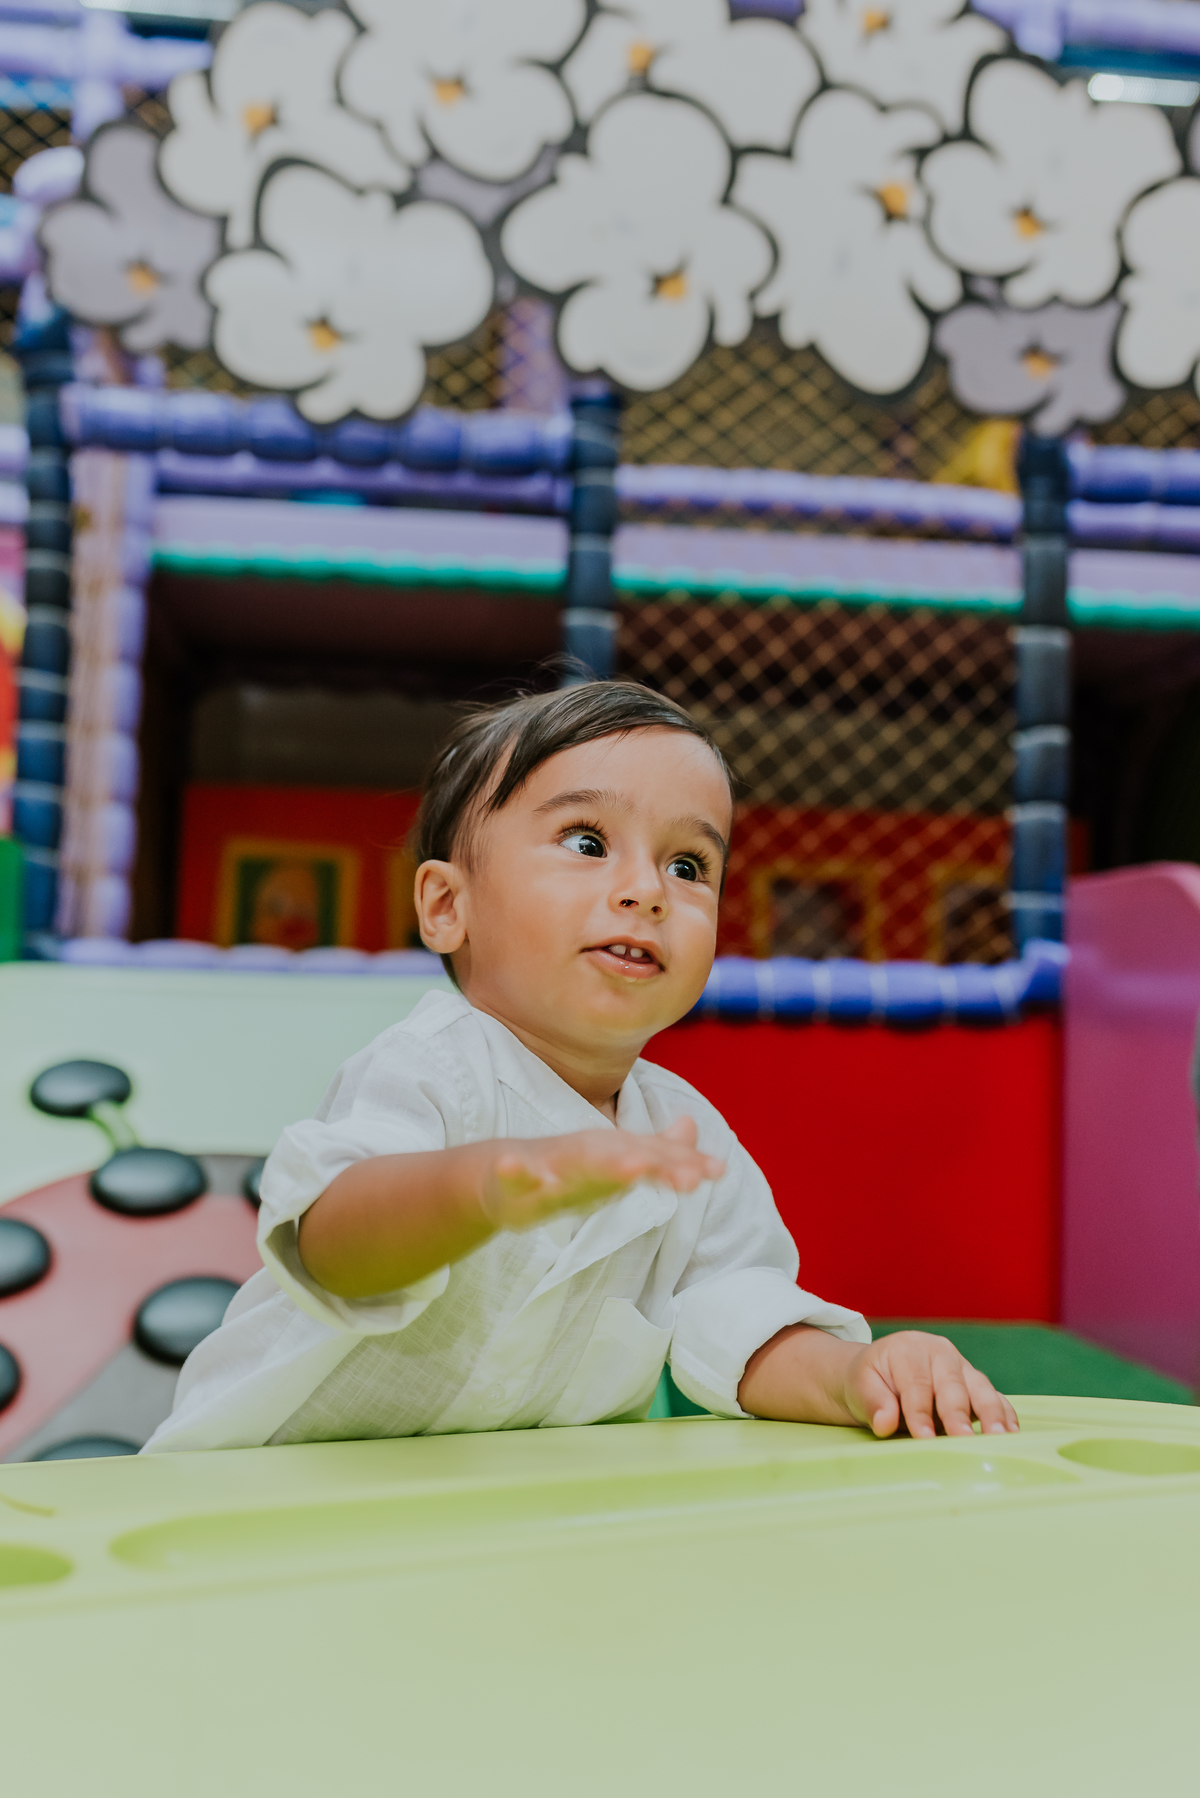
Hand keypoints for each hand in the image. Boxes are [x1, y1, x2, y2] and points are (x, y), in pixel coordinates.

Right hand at [480, 1116, 724, 1232]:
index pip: (652, 1157)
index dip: (683, 1163)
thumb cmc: (563, 1168)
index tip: (718, 1172)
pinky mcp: (513, 1179)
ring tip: (634, 1167)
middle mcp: (585, 1155)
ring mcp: (548, 1166)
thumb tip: (693, 1127)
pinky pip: (514, 1174)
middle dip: (657, 1166)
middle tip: (690, 1178)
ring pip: (576, 1164)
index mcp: (608, 1154)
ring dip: (603, 1164)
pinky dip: (514, 1169)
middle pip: (625, 1160)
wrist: (498, 1173)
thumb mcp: (613, 1161)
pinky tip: (512, 1166)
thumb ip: (656, 1147)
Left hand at [842, 1330, 1018, 1438]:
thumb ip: (873, 1402)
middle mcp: (940, 1353)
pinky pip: (995, 1397)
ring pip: (980, 1388)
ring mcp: (962, 1368)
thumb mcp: (860, 1386)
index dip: (919, 1411)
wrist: (880, 1373)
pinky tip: (1011, 1433)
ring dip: (990, 1413)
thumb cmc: (870, 1381)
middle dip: (957, 1414)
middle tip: (963, 1439)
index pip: (916, 1382)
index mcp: (909, 1349)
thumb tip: (885, 1422)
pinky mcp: (976, 1385)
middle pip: (952, 1384)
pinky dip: (1004, 1414)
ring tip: (998, 1438)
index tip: (923, 1437)